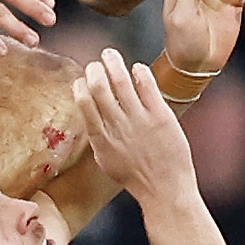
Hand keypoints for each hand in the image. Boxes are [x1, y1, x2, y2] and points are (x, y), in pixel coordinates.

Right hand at [77, 50, 196, 208]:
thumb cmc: (135, 178)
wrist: (164, 190)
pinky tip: (138, 69)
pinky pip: (146, 84)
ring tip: (110, 54)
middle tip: (95, 64)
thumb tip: (90, 118)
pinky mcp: (160, 115)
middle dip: (94, 69)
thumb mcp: (106, 161)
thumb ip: (98, 137)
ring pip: (120, 79)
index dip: (80, 86)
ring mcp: (139, 119)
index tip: (83, 81)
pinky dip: (139, 71)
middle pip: (98, 86)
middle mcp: (117, 125)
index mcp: (100, 138)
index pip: (83, 102)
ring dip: (113, 62)